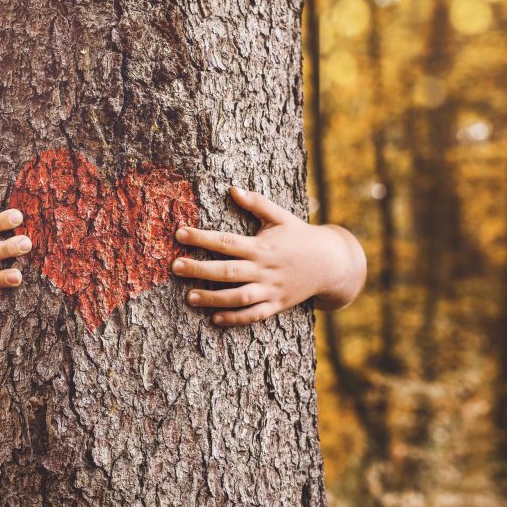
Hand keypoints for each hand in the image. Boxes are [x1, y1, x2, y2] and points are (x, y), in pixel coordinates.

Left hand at [171, 186, 365, 326]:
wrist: (331, 263)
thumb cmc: (301, 236)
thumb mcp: (281, 217)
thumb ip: (257, 203)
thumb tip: (233, 188)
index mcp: (261, 246)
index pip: (226, 241)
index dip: (201, 237)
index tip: (179, 233)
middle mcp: (264, 269)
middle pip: (227, 271)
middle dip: (199, 269)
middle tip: (175, 267)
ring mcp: (271, 289)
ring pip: (238, 297)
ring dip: (213, 298)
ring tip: (189, 297)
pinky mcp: (276, 305)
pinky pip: (254, 315)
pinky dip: (235, 318)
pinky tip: (215, 318)